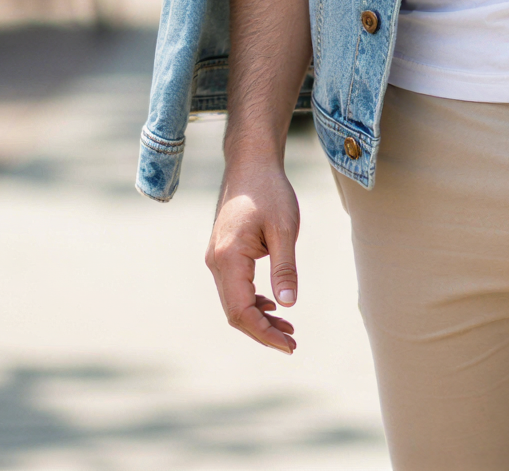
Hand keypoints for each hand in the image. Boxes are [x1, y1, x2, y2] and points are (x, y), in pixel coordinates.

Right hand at [206, 157, 299, 353]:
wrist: (251, 164)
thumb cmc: (270, 192)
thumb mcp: (284, 230)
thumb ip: (284, 269)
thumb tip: (287, 306)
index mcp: (228, 259)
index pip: (241, 311)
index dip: (264, 333)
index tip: (290, 345)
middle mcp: (216, 262)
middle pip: (235, 312)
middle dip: (263, 330)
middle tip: (293, 342)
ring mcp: (217, 258)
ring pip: (234, 302)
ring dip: (259, 318)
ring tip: (288, 328)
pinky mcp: (223, 254)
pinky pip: (234, 288)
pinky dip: (253, 302)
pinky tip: (273, 305)